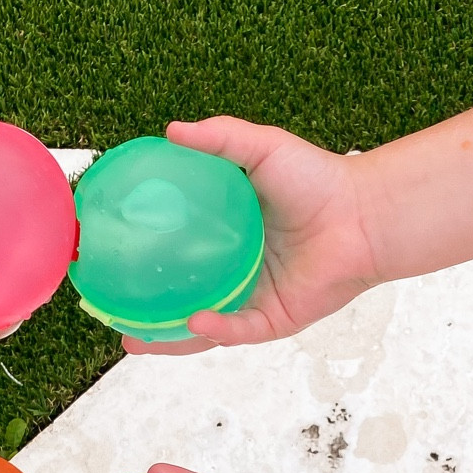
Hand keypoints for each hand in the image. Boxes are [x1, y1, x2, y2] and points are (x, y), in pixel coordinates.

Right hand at [123, 118, 378, 356]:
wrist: (363, 213)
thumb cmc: (319, 179)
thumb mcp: (261, 149)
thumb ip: (219, 139)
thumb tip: (170, 130)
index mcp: (226, 239)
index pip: (176, 254)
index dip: (144, 260)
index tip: (109, 259)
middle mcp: (235, 273)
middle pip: (179, 299)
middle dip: (144, 315)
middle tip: (109, 315)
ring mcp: (252, 299)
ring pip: (202, 328)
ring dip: (167, 338)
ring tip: (133, 341)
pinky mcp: (274, 319)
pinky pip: (238, 329)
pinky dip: (215, 327)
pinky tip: (194, 320)